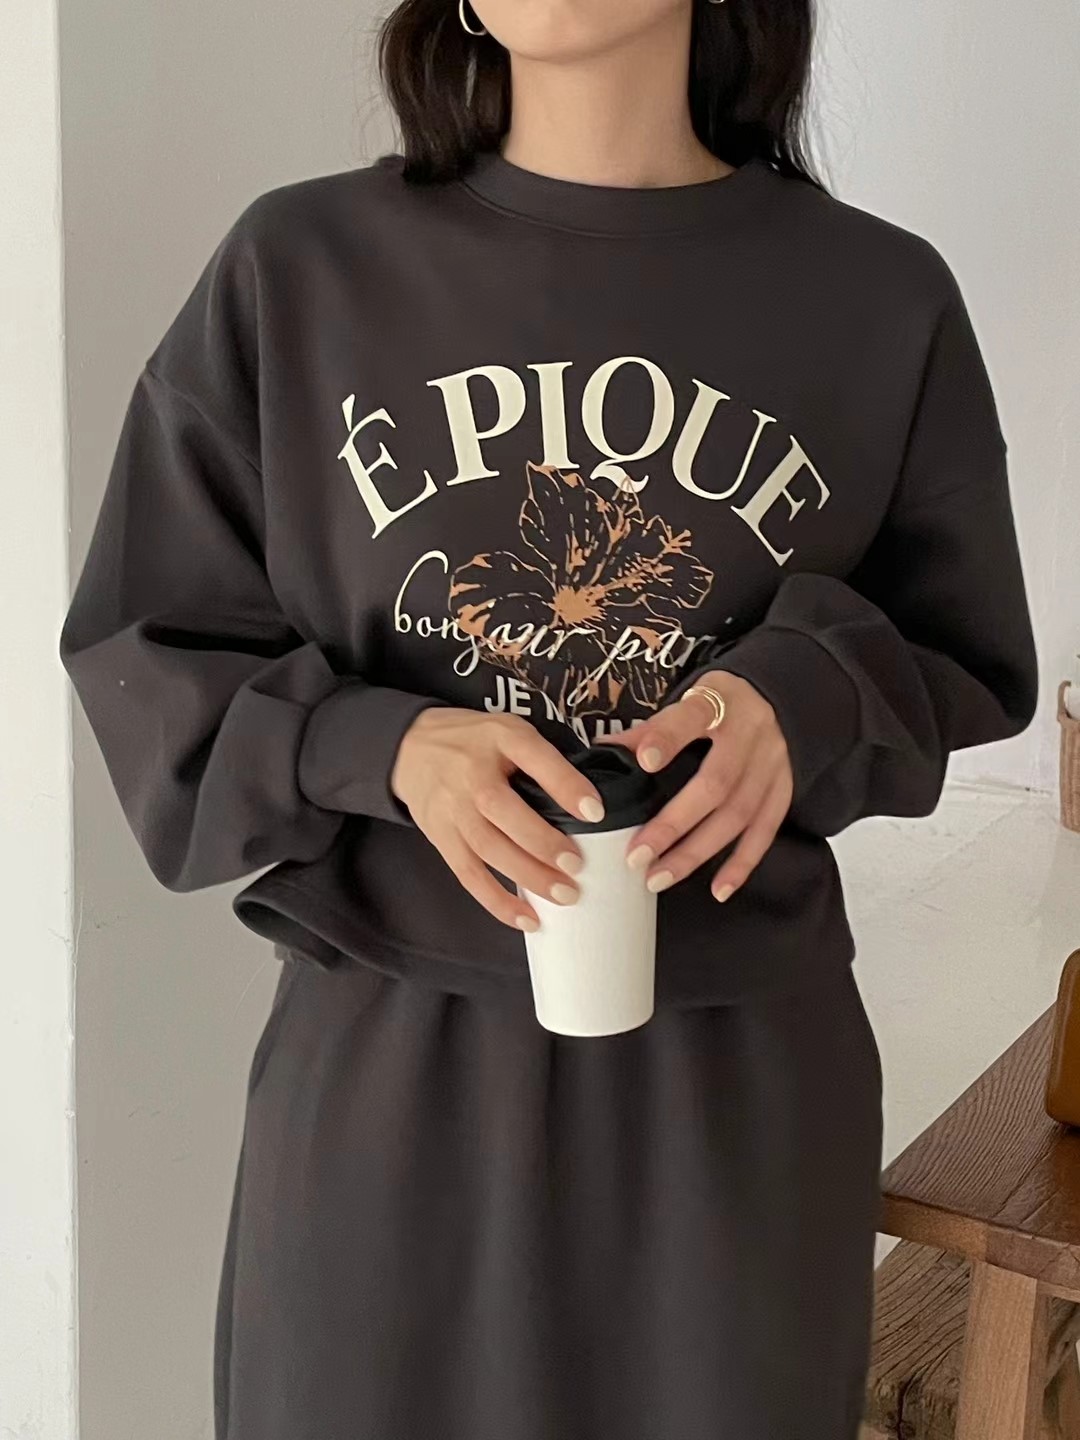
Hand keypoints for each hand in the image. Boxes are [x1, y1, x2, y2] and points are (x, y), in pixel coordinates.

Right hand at [390, 708, 604, 931]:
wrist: (410, 748)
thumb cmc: (474, 743)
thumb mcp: (511, 731)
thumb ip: (545, 759)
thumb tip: (590, 802)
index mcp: (499, 739)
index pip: (534, 757)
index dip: (565, 785)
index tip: (595, 811)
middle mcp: (472, 775)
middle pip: (503, 812)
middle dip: (542, 842)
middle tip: (576, 865)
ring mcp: (453, 810)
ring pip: (488, 848)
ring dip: (527, 876)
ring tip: (563, 894)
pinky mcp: (442, 838)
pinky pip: (469, 875)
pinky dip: (497, 901)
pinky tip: (526, 918)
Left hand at [600, 672, 792, 900]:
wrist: (782, 697)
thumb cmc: (723, 703)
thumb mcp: (691, 698)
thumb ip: (652, 728)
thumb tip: (605, 750)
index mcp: (719, 703)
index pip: (692, 718)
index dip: (667, 739)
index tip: (643, 761)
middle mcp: (751, 735)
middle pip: (714, 784)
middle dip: (673, 824)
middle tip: (636, 855)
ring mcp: (772, 766)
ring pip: (737, 815)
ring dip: (697, 852)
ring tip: (659, 878)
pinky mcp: (784, 790)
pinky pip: (765, 831)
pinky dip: (743, 864)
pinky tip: (718, 890)